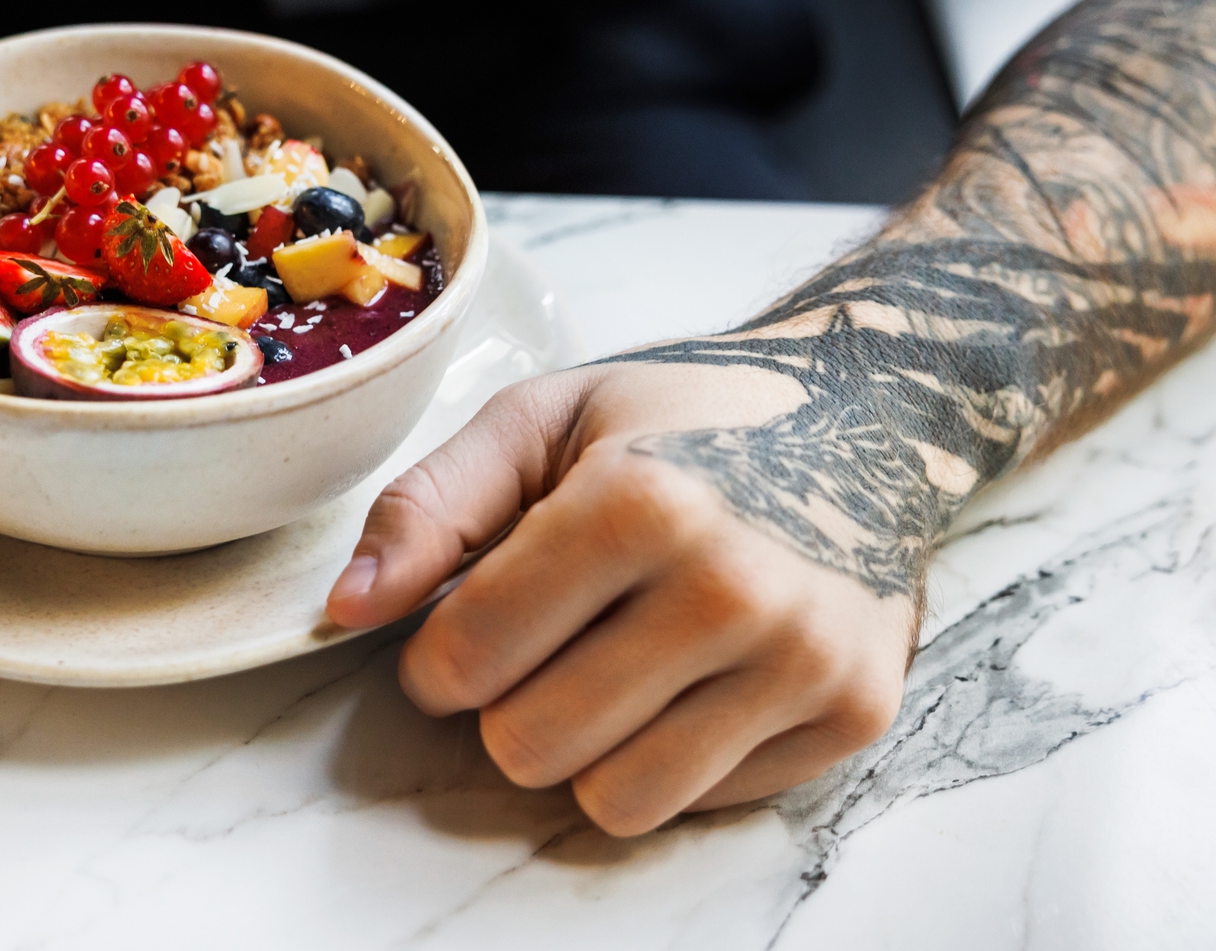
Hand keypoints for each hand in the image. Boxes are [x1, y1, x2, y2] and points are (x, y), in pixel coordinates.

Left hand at [325, 358, 915, 835]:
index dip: (437, 656)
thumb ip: (431, 506)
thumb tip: (347, 608)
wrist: (868, 412)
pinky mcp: (853, 713)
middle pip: (530, 746)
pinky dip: (676, 754)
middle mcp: (732, 590)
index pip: (467, 658)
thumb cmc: (682, 415)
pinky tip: (697, 672)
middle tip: (547, 642)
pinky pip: (703, 803)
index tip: (464, 625)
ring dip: (589, 748)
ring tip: (614, 664)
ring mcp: (803, 660)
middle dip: (508, 705)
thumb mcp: (542, 417)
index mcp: (640, 502)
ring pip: (618, 800)